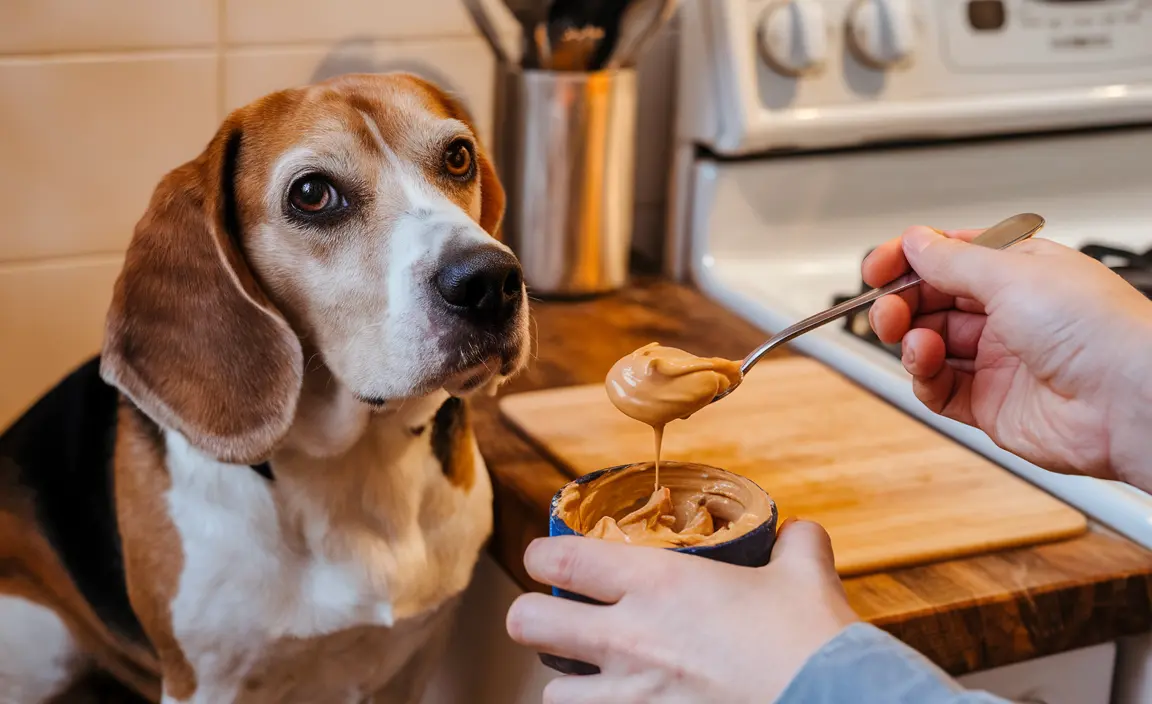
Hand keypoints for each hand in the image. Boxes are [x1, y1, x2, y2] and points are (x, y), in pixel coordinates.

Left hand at [506, 520, 858, 703]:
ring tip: (592, 678)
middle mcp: (628, 638)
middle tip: (554, 617)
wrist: (829, 703)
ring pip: (550, 692)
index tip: (547, 559)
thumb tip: (800, 533)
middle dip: (531, 617)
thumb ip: (795, 546)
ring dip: (568, 683)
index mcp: (656, 583)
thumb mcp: (804, 577)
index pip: (556, 559)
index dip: (539, 555)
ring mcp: (629, 698)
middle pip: (526, 622)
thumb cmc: (811, 644)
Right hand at [864, 226, 1151, 488]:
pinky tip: (925, 363)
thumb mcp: (1013, 274)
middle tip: (887, 309)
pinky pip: (939, 388)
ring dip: (910, 339)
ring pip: (930, 345)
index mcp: (1020, 271)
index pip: (949, 258)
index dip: (909, 261)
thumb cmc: (1098, 330)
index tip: (878, 267)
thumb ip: (952, 259)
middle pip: (931, 302)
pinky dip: (923, 376)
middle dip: (901, 302)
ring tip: (911, 339)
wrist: (1129, 401)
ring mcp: (999, 361)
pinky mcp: (990, 404)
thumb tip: (915, 241)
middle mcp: (1010, 314)